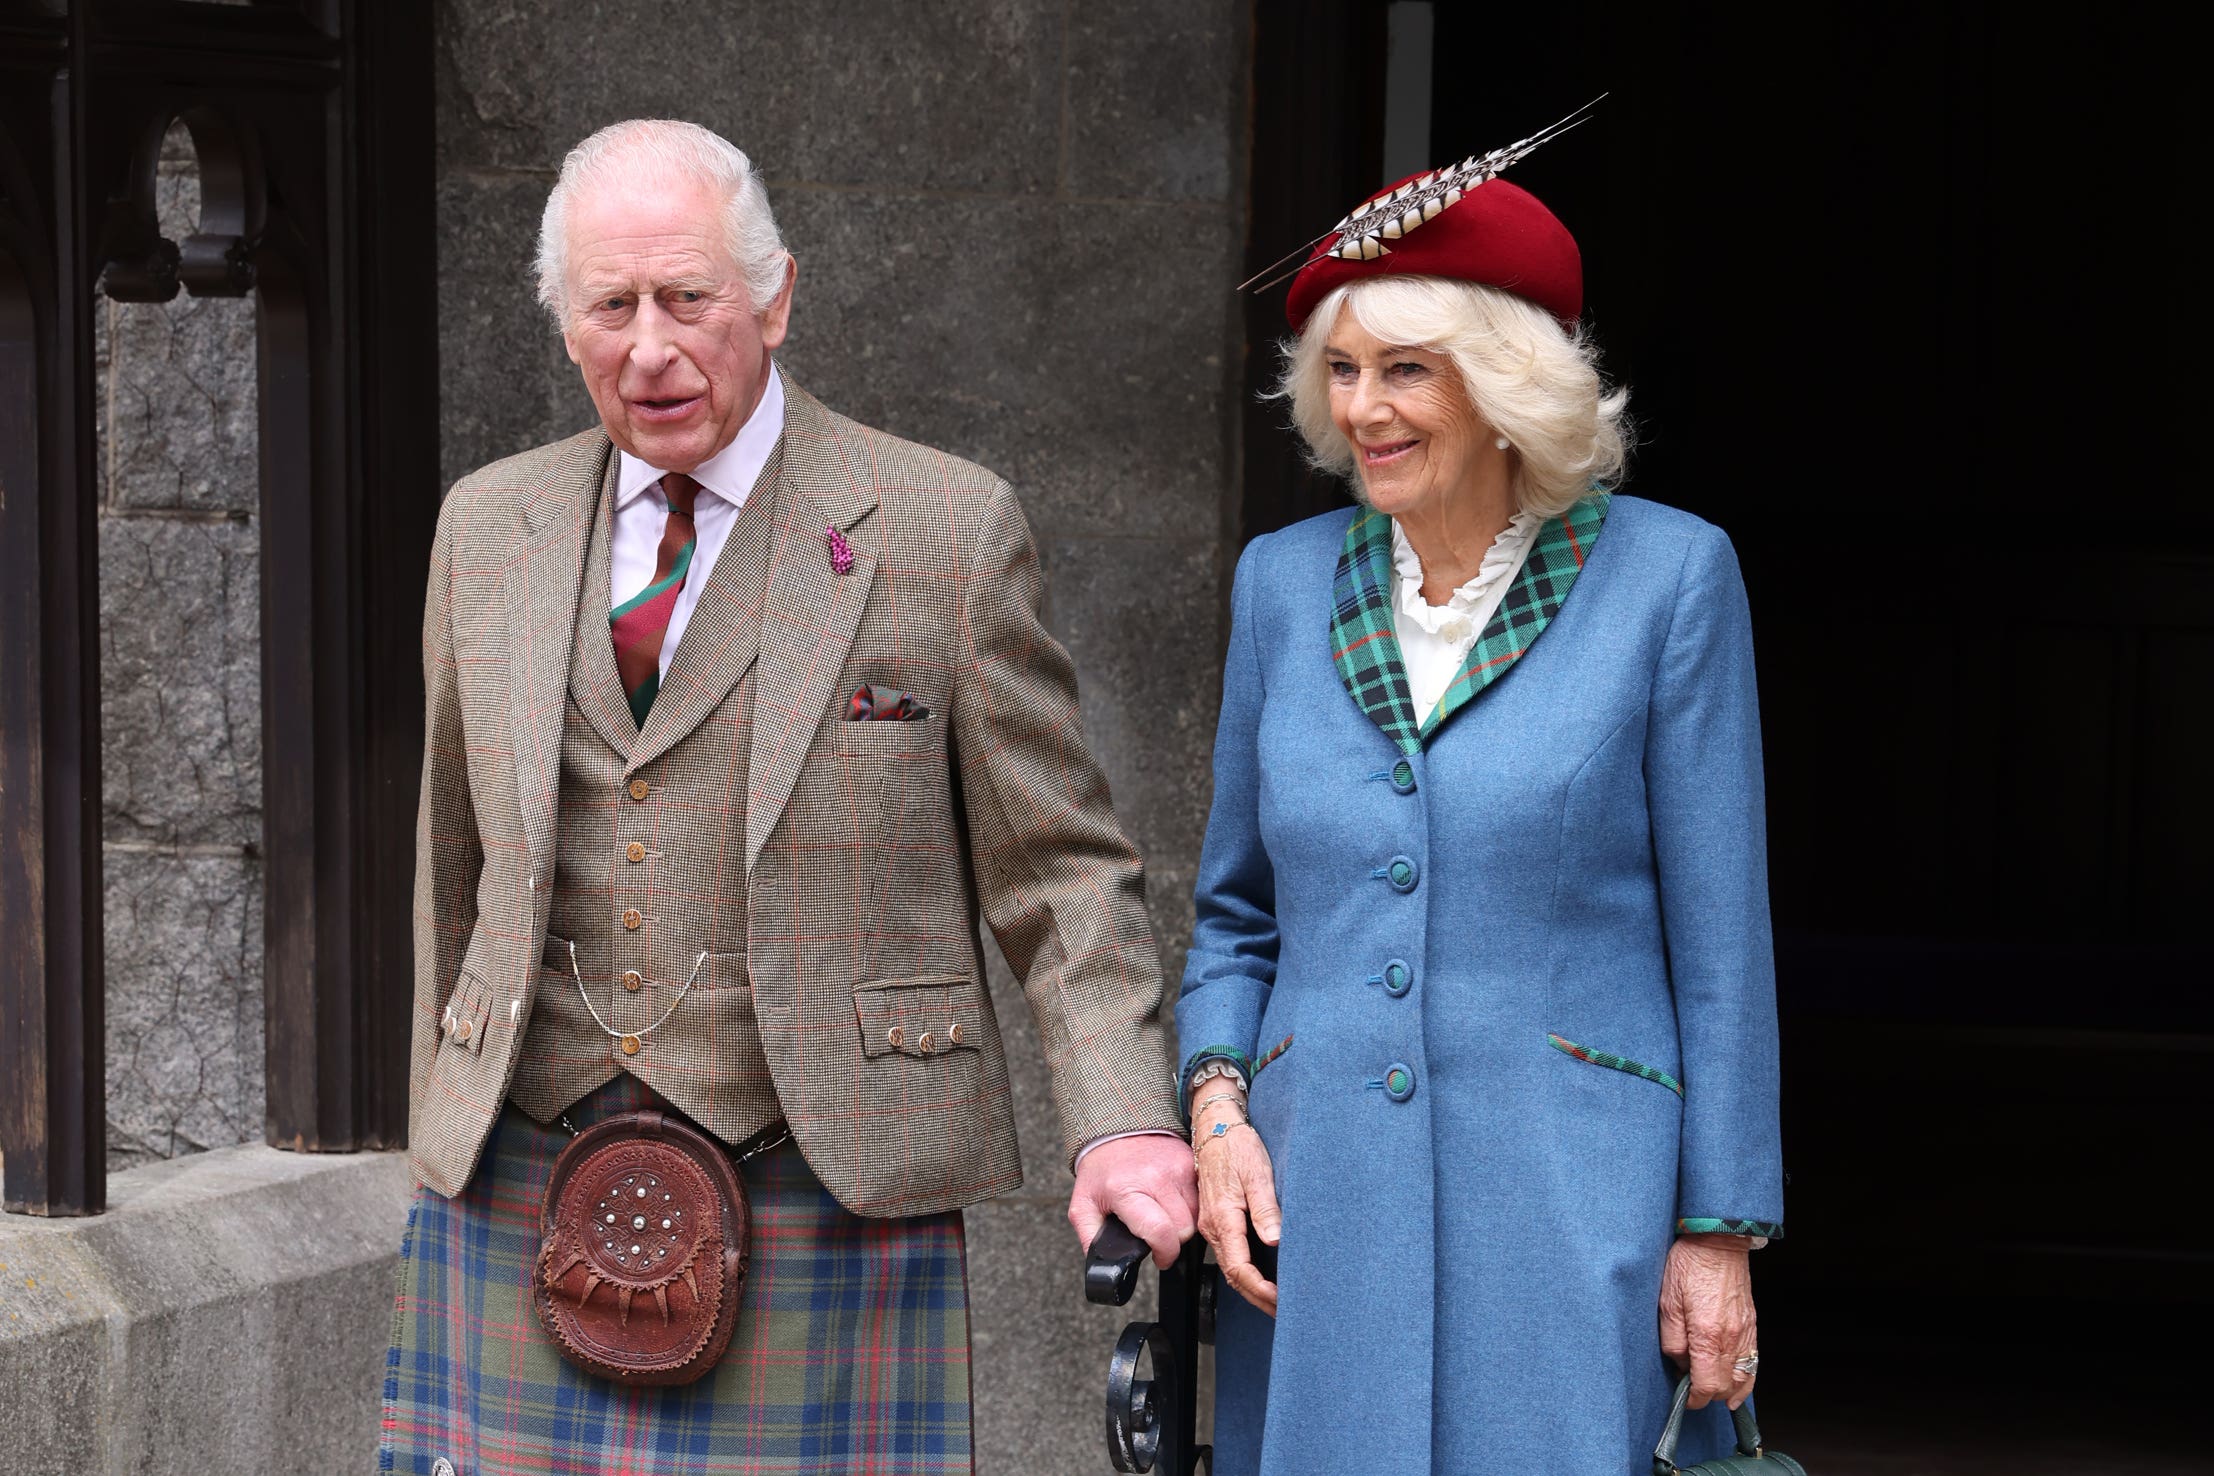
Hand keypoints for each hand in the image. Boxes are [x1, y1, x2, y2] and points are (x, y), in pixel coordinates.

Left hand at [1068, 1134, 1197, 1269]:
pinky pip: (1202, 1197)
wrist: (1116, 1128)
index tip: (1159, 1257)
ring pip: (1197, 1215)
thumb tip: (1104, 1267)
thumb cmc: (1101, 1170)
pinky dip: (1192, 1206)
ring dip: (1184, 1223)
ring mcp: (1177, 1168)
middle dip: (1173, 1240)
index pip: (1161, 1232)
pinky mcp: (1191, 1161)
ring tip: (1165, 1215)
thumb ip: (1090, 1239)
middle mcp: (1156, 1178)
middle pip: (1184, 1229)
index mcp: (1126, 1190)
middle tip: (1158, 1234)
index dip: (1164, 1253)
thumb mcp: (1083, 1206)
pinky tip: (1175, 1202)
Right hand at [1192, 1097, 1281, 1316]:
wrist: (1215, 1128)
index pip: (1240, 1269)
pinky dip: (1245, 1273)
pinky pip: (1229, 1256)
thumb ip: (1265, 1209)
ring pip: (1230, 1268)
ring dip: (1251, 1288)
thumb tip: (1274, 1241)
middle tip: (1284, 1312)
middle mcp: (1213, 1227)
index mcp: (1223, 1219)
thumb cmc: (1237, 1147)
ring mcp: (1212, 1225)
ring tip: (1276, 1301)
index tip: (1281, 1301)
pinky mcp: (1216, 1221)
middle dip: (1258, 1298)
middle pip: (1233, 1276)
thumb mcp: (1257, 1173)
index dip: (1261, 1290)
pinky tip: (1261, 1277)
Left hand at [1659, 1233, 1758, 1409]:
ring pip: (1743, 1379)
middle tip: (1691, 1390)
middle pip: (1725, 1387)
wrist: (1718, 1241)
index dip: (1694, 1399)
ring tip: (1712, 1394)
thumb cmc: (1689, 1265)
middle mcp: (1731, 1338)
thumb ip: (1672, 1339)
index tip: (1685, 1399)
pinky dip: (1746, 1381)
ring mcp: (1745, 1332)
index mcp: (1707, 1334)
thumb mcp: (1667, 1302)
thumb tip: (1679, 1364)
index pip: (1706, 1384)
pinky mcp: (1752, 1325)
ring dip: (1727, 1391)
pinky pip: (1753, 1363)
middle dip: (1708, 1396)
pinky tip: (1736, 1388)